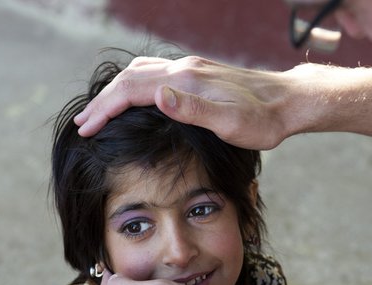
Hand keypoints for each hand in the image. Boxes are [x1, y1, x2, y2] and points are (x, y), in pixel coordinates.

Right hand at [74, 56, 296, 149]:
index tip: (86, 129)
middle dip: (102, 101)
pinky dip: (134, 85)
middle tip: (83, 123)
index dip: (105, 109)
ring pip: (140, 72)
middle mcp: (184, 69)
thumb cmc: (263, 120)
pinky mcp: (198, 73)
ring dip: (116, 91)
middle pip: (130, 78)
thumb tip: (157, 96)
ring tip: (100, 111)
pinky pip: (155, 73)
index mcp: (187, 81)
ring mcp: (191, 69)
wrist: (288, 102)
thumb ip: (194, 110)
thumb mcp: (232, 123)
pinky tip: (135, 97)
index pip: (132, 91)